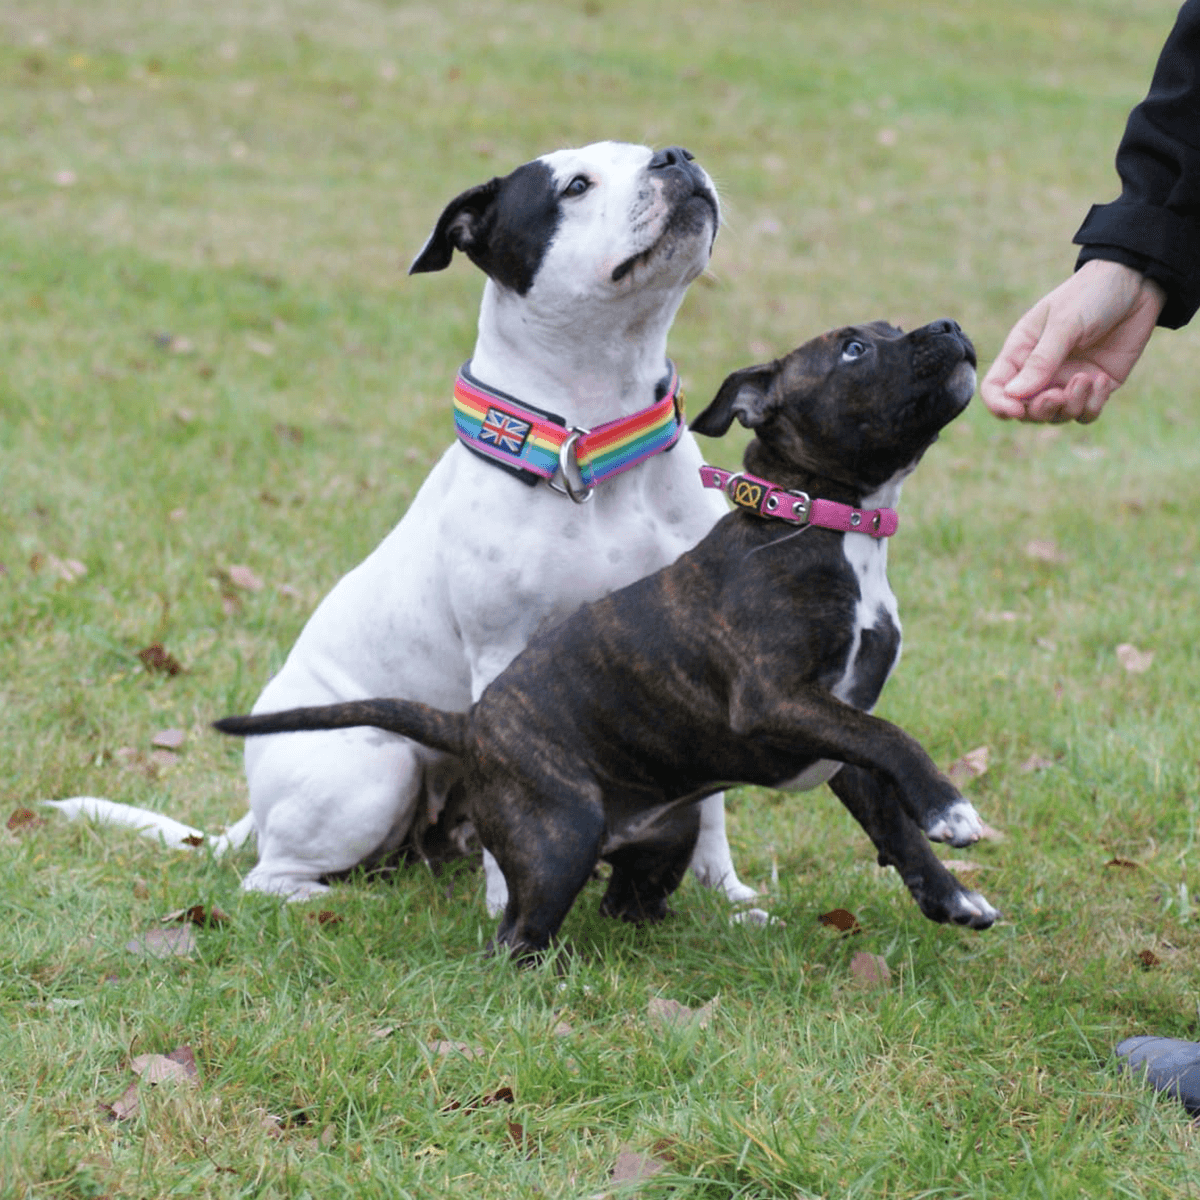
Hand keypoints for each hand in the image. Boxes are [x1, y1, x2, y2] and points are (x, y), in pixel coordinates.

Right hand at [981, 259, 1164, 422]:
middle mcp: (1041, 372)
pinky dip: (1093, 405)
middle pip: (1026, 410)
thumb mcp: (1064, 324)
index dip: (1000, 405)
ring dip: (1070, 406)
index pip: (996, 388)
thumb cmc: (1091, 294)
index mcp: (1021, 352)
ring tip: (1086, 379)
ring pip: (1057, 416)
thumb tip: (1013, 395)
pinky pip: (1087, 413)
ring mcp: (1068, 380)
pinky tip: (1103, 379)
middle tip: (1058, 395)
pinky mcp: (1096, 386)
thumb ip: (1040, 361)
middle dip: (1041, 410)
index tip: (1016, 410)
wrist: (1137, 283)